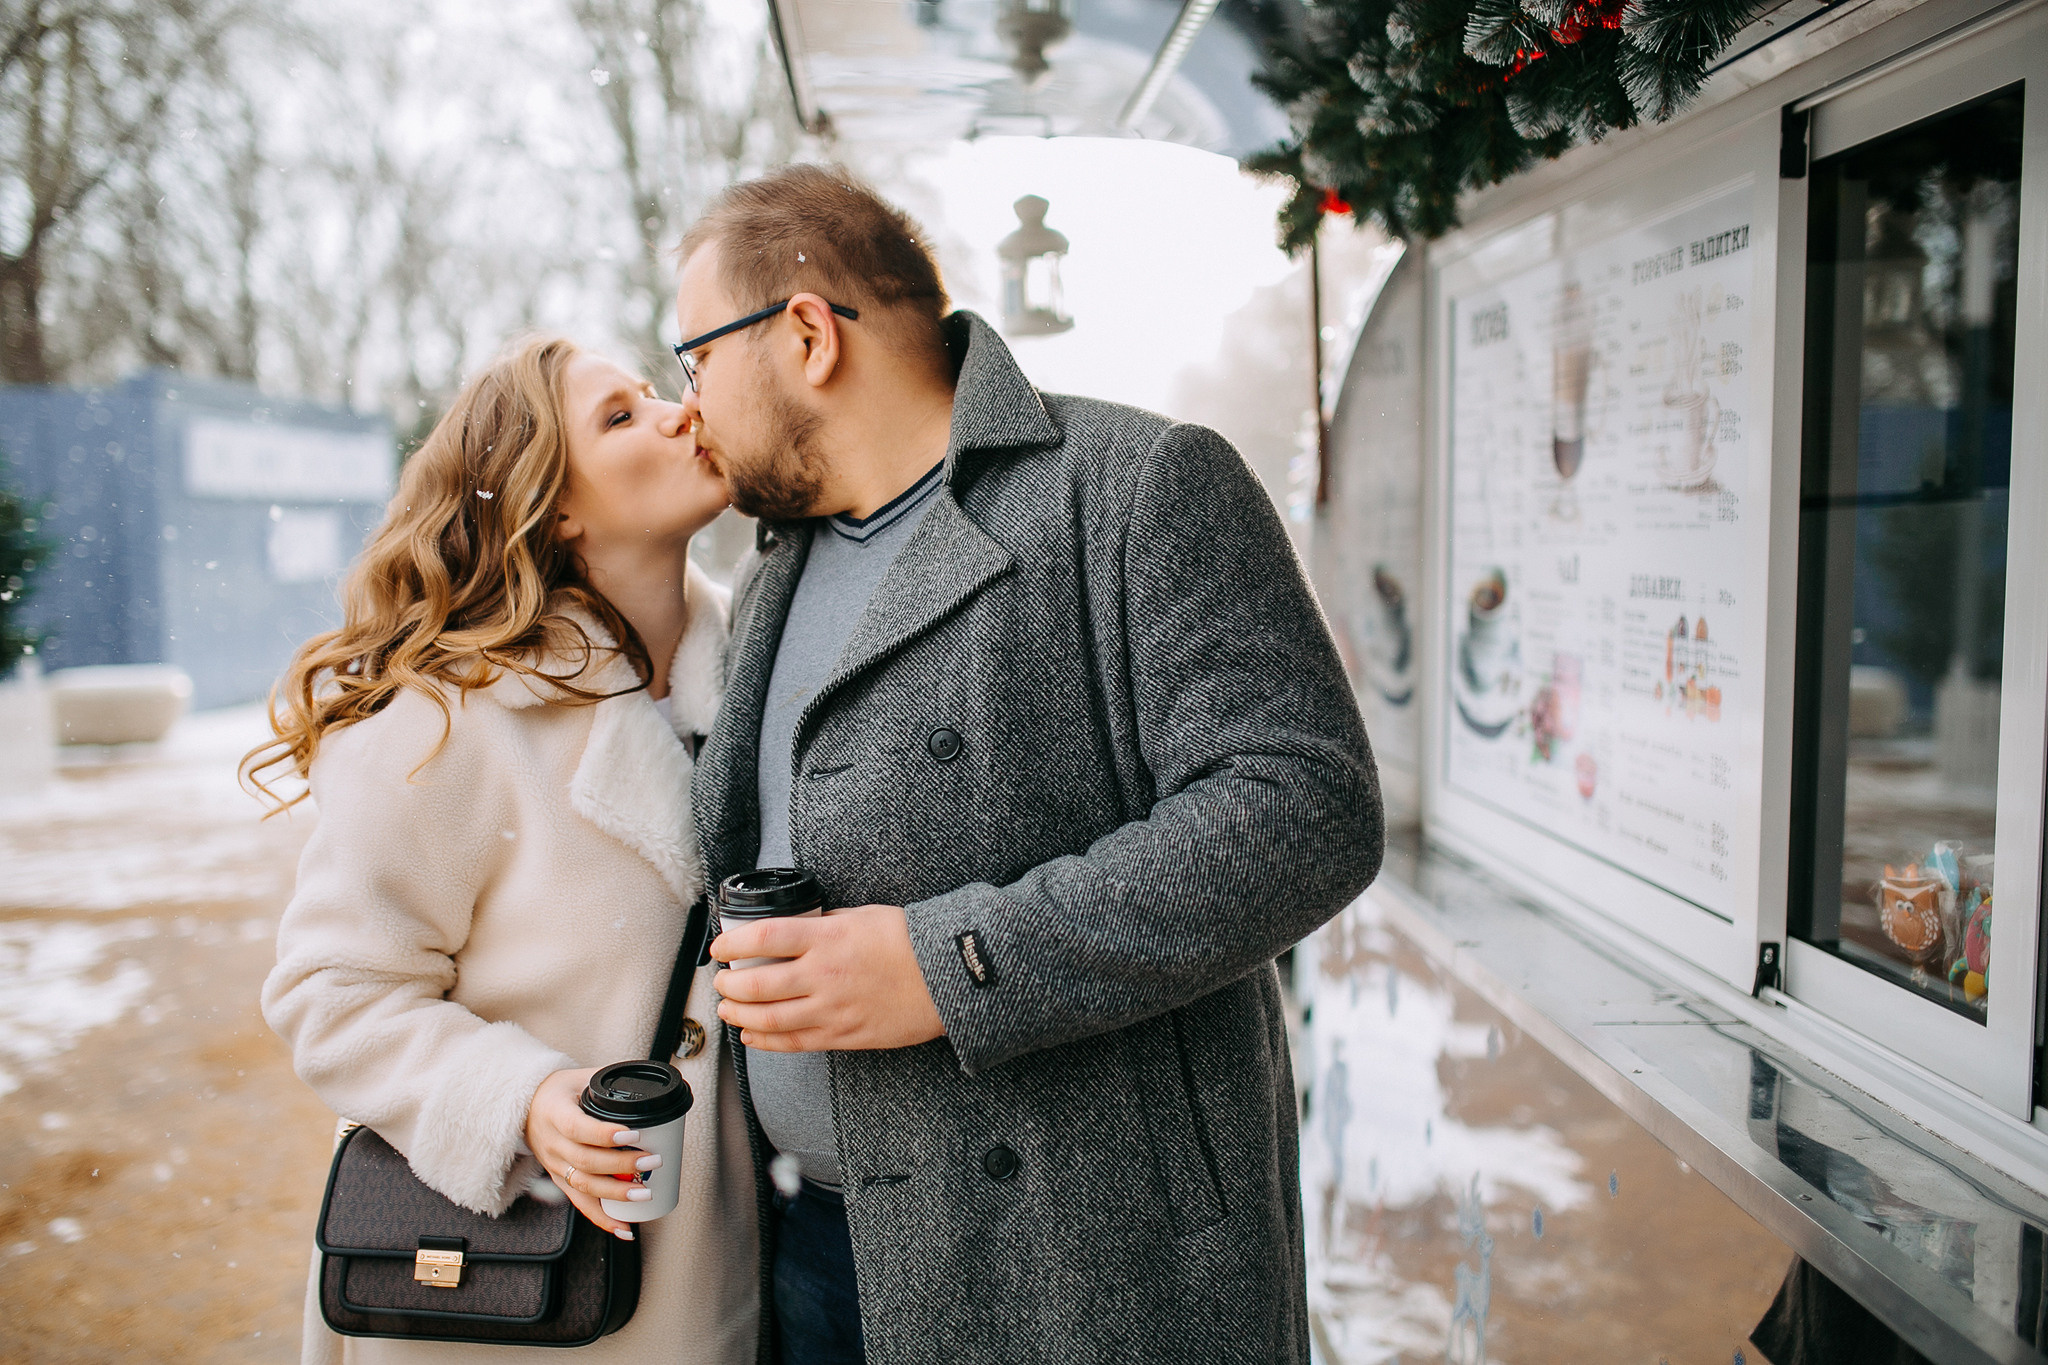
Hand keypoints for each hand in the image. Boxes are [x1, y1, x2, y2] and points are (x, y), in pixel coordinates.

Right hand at [524, 1067, 658, 1239]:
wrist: (525, 1108)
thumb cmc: (557, 1092)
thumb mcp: (579, 1077)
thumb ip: (609, 1080)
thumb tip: (649, 1082)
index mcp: (555, 1113)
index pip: (578, 1127)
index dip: (604, 1134)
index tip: (632, 1134)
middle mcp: (552, 1143)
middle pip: (585, 1161)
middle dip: (621, 1164)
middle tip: (651, 1161)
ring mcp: (555, 1166)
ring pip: (584, 1186)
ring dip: (616, 1194)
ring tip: (644, 1194)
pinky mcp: (561, 1181)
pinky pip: (580, 1203)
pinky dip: (602, 1218)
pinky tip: (623, 1227)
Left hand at [711, 905, 944, 1051]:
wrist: (949, 977)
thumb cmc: (910, 941)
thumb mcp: (862, 916)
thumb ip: (825, 925)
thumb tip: (796, 932)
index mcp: (827, 938)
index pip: (764, 939)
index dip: (733, 944)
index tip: (719, 948)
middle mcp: (824, 975)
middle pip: (757, 984)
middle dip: (729, 985)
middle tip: (722, 982)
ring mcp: (833, 1009)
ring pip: (769, 1019)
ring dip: (740, 1015)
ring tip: (728, 1009)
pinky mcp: (844, 1035)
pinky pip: (795, 1042)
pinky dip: (766, 1041)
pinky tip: (753, 1036)